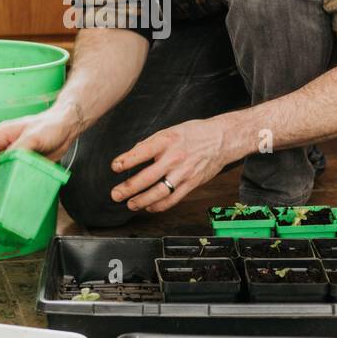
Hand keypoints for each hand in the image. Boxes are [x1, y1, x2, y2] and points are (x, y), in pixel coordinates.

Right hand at [0, 103, 81, 185]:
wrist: (67, 128)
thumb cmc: (50, 126)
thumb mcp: (32, 137)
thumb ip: (18, 149)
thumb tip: (6, 164)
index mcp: (1, 134)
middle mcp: (4, 145)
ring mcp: (13, 154)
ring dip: (0, 180)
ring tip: (5, 190)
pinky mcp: (23, 162)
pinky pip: (12, 173)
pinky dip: (12, 181)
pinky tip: (17, 187)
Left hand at [110, 117, 228, 212]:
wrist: (222, 139)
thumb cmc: (194, 133)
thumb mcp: (170, 130)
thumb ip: (151, 143)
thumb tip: (132, 154)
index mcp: (167, 140)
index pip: (142, 151)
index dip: (127, 160)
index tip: (114, 167)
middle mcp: (175, 157)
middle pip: (148, 177)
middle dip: (129, 188)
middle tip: (116, 194)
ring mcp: (184, 172)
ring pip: (160, 192)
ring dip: (142, 201)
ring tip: (130, 204)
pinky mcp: (192, 183)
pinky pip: (173, 199)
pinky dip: (160, 206)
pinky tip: (150, 207)